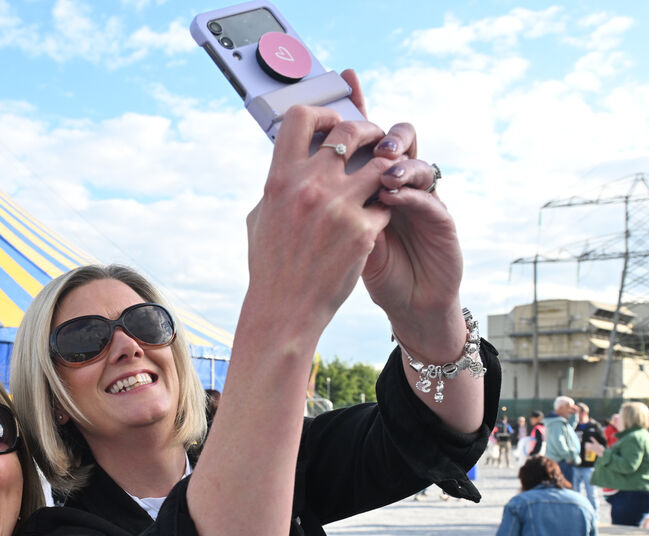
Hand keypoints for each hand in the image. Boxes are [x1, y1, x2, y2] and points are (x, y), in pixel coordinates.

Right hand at [244, 102, 396, 332]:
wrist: (285, 309)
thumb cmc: (270, 264)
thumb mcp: (261, 216)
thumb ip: (278, 183)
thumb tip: (291, 158)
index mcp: (280, 179)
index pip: (300, 118)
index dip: (323, 113)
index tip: (333, 123)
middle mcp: (309, 187)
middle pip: (349, 131)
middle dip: (367, 131)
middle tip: (374, 141)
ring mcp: (339, 208)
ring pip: (380, 165)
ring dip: (386, 167)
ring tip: (385, 176)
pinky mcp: (363, 232)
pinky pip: (387, 203)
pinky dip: (386, 206)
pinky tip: (381, 214)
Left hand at [339, 72, 466, 356]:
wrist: (401, 300)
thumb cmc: (359, 270)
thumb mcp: (329, 232)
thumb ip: (313, 202)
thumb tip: (279, 175)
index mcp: (370, 180)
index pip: (364, 135)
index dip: (357, 106)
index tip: (346, 78)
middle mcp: (399, 183)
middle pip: (396, 138)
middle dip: (380, 133)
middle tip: (367, 139)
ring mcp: (422, 199)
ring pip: (418, 163)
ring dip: (399, 163)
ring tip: (382, 170)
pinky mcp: (441, 222)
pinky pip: (429, 200)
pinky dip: (410, 196)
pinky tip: (393, 197)